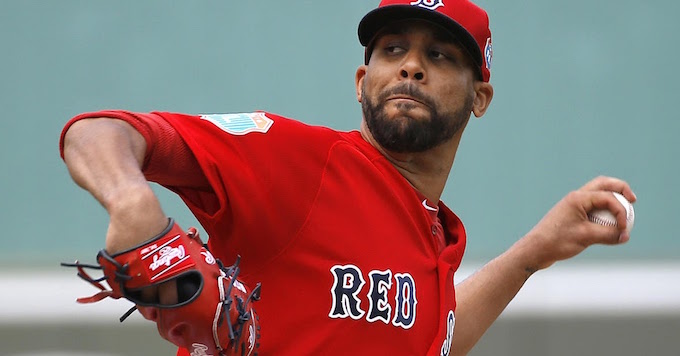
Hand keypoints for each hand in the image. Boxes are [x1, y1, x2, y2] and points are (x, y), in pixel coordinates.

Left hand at [520, 176, 636, 270]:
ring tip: (624, 212)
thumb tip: (625, 236)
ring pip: (598, 196)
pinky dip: (604, 213)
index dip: (621, 211)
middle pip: (603, 185)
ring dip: (612, 200)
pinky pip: (593, 209)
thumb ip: (609, 235)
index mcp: (578, 198)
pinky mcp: (572, 216)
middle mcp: (576, 198)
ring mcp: (573, 206)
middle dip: (620, 190)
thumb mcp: (586, 238)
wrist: (536, 250)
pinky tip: (610, 225)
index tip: (624, 229)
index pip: (608, 197)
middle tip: (633, 200)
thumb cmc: (557, 241)